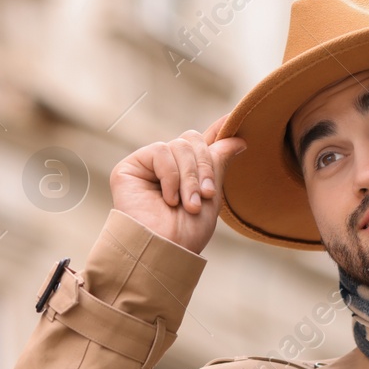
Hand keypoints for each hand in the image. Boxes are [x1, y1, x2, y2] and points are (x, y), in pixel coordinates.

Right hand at [110, 115, 244, 253]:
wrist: (164, 249)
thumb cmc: (187, 233)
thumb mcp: (212, 196)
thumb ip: (218, 162)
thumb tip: (238, 139)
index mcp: (187, 174)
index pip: (202, 144)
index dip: (217, 131)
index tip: (232, 120)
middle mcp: (167, 168)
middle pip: (192, 141)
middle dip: (204, 168)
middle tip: (207, 195)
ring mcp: (148, 167)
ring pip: (179, 146)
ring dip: (189, 178)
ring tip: (188, 204)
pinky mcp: (131, 167)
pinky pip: (161, 152)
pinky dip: (170, 176)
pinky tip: (168, 199)